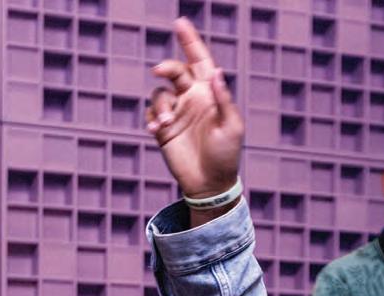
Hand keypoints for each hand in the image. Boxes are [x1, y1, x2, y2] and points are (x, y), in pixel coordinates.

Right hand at [146, 18, 243, 203]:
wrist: (210, 183)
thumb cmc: (226, 155)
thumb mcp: (231, 127)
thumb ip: (223, 99)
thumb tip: (216, 72)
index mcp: (209, 94)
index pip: (199, 61)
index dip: (190, 42)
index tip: (180, 23)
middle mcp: (191, 98)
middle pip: (174, 71)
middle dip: (166, 67)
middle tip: (158, 71)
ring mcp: (177, 112)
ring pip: (160, 94)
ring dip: (161, 105)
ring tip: (168, 124)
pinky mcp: (164, 128)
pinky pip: (152, 113)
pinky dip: (153, 117)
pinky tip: (158, 130)